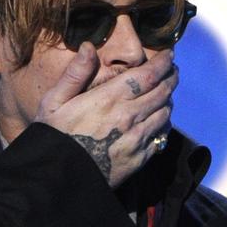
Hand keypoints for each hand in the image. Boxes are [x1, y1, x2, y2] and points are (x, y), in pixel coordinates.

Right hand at [33, 44, 177, 186]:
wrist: (58, 180)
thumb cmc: (52, 138)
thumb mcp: (54, 102)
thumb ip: (74, 74)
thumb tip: (88, 46)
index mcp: (110, 99)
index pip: (147, 75)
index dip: (163, 64)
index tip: (170, 56)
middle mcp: (129, 117)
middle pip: (162, 92)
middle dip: (170, 79)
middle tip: (173, 72)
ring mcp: (136, 140)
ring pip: (164, 114)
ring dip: (168, 101)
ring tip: (167, 94)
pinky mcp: (139, 160)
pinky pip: (161, 138)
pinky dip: (165, 125)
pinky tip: (161, 121)